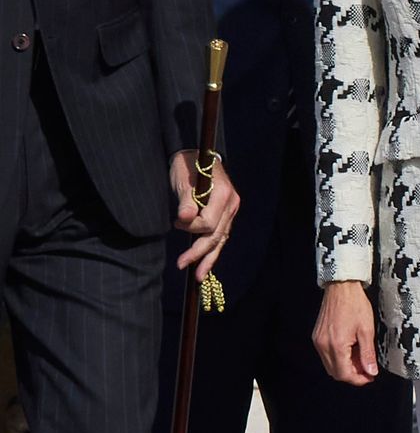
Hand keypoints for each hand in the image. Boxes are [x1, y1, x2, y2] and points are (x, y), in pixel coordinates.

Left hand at [169, 151, 239, 281]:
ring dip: (209, 258)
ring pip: (220, 239)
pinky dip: (213, 249)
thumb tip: (184, 219)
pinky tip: (206, 262)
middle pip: (215, 235)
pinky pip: (221, 236)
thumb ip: (186, 201)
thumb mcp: (183, 180)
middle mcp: (231, 205)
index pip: (207, 223)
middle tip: (181, 265)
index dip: (190, 227)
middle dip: (199, 252)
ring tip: (199, 276)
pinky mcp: (227, 215)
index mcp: (223, 195)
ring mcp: (231, 211)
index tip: (176, 222)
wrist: (198, 156)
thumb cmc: (187, 165)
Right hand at [313, 281, 378, 384]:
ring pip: (330, 365)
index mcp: (336, 345)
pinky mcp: (317, 336)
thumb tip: (371, 371)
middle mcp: (324, 345)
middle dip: (352, 374)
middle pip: (336, 373)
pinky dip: (338, 357)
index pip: (344, 374)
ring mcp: (318, 341)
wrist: (342, 288)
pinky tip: (350, 350)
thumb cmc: (354, 304)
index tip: (369, 377)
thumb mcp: (367, 331)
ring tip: (359, 358)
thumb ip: (368, 354)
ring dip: (345, 366)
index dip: (358, 379)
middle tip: (366, 369)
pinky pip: (326, 355)